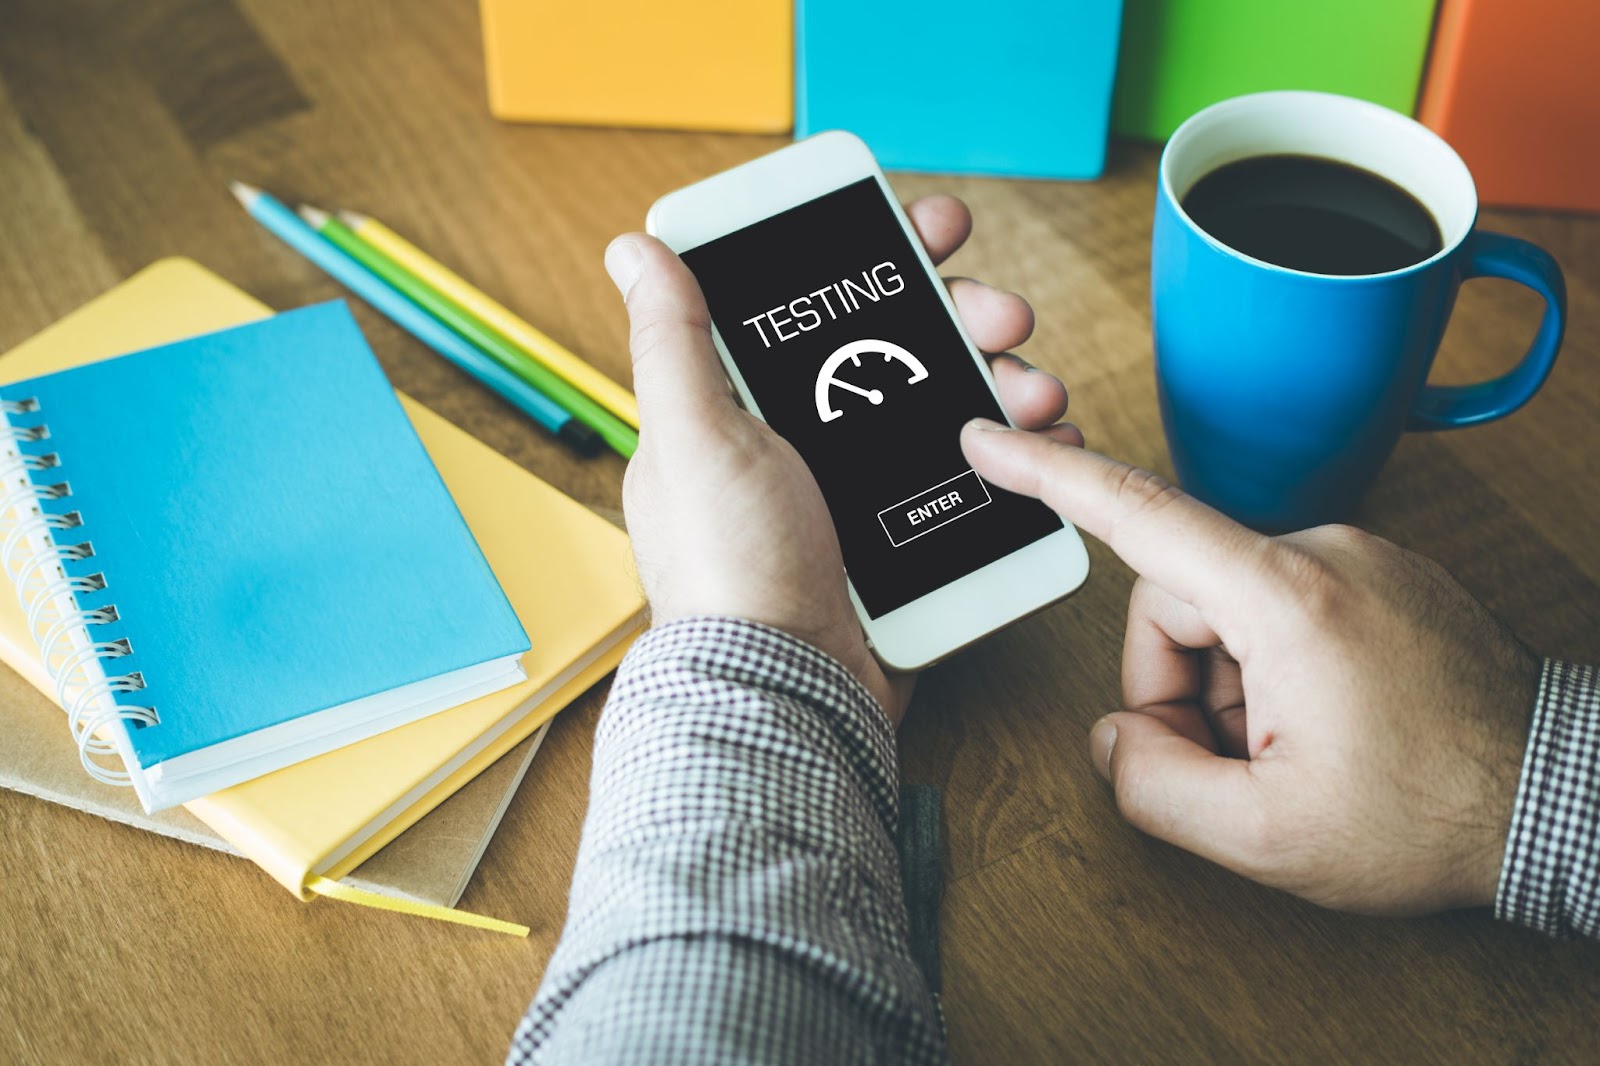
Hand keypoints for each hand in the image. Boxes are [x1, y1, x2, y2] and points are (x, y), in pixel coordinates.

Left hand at [605, 197, 1079, 725]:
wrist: (790, 691)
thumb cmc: (730, 570)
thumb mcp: (694, 438)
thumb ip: (673, 341)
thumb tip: (639, 249)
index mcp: (748, 410)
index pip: (817, 307)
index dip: (876, 259)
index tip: (927, 231)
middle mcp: (808, 443)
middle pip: (899, 348)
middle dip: (960, 314)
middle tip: (1001, 309)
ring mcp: (863, 494)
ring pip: (948, 407)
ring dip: (1000, 379)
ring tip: (1033, 387)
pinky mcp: (910, 541)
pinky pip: (974, 480)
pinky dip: (1016, 456)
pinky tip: (1046, 440)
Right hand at [962, 421, 1541, 914]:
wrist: (1567, 802)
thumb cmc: (1435, 817)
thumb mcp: (1268, 837)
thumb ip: (1154, 785)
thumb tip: (1115, 736)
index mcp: (1286, 596)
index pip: (1139, 515)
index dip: (1048, 477)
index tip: (988, 439)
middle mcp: (1322, 552)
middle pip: (1176, 599)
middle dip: (1179, 689)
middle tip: (1233, 768)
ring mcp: (1358, 560)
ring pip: (1227, 612)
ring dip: (1231, 690)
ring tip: (1290, 757)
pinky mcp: (1380, 579)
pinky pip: (1281, 611)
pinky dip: (1274, 674)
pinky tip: (1322, 731)